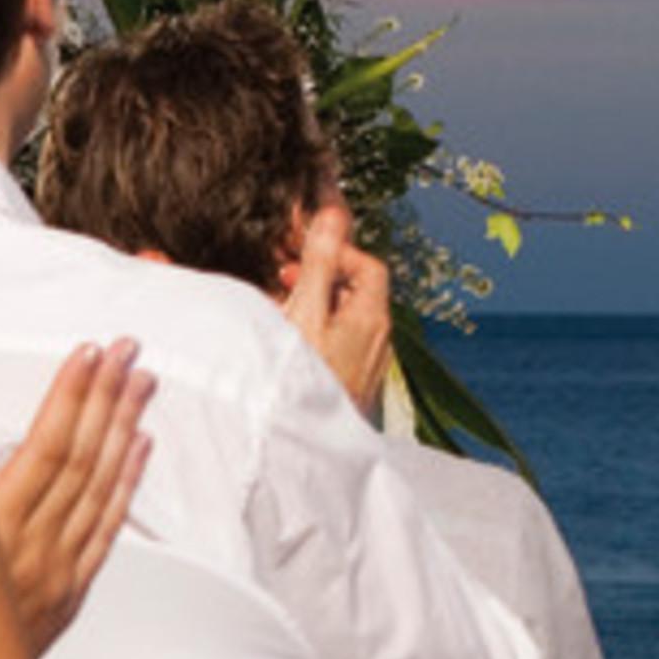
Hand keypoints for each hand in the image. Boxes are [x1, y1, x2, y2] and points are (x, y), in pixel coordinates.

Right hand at [0, 341, 154, 654]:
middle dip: (106, 396)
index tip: (87, 354)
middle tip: (128, 349)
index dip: (70, 397)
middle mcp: (32, 550)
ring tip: (141, 382)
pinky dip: (126, 485)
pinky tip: (140, 446)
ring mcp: (58, 573)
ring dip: (124, 428)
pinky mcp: (69, 594)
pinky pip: (107, 530)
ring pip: (101, 487)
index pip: (44, 448)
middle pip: (82, 458)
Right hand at [280, 211, 398, 415]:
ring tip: (281, 302)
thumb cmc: (303, 379)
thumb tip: (334, 216)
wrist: (303, 443)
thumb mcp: (306, 312)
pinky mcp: (350, 381)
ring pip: (344, 317)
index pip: (368, 266)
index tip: (302, 252)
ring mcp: (366, 363)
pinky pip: (338, 343)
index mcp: (371, 317)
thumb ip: (319, 264)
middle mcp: (377, 339)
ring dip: (314, 301)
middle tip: (285, 272)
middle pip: (356, 290)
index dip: (337, 251)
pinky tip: (288, 337)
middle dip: (320, 274)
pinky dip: (315, 329)